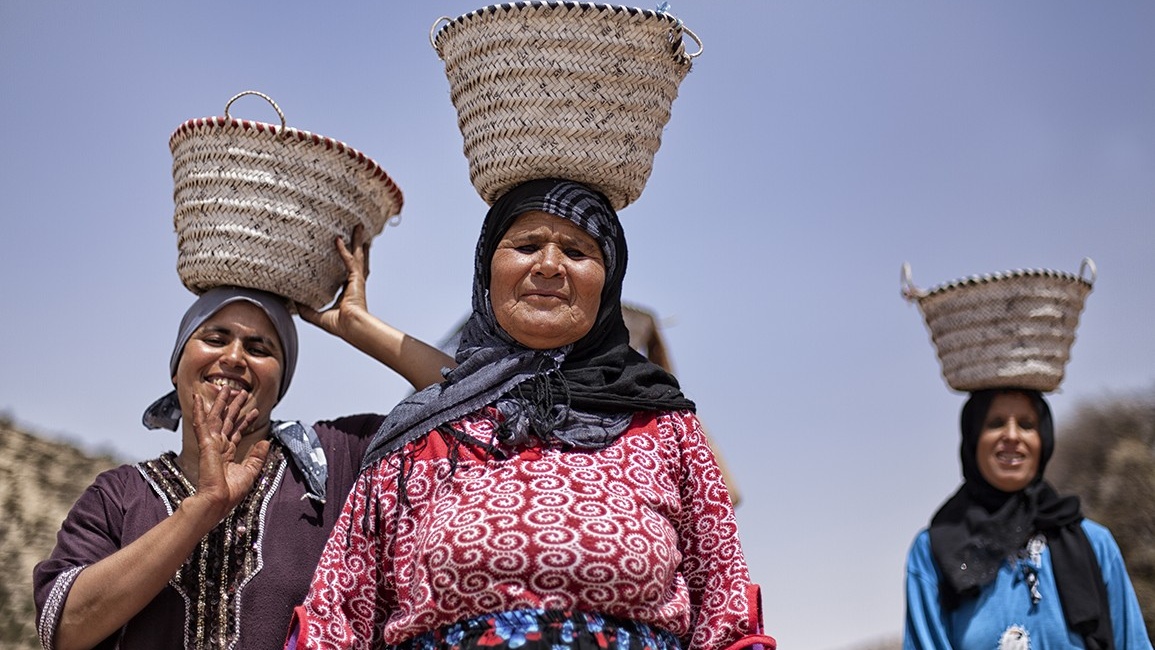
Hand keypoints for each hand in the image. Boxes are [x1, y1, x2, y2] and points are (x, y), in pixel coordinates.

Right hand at [189, 388, 267, 517]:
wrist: (218, 501)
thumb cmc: (230, 493)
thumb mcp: (250, 472)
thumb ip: (257, 456)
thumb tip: (265, 441)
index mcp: (227, 454)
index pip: (237, 432)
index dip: (245, 420)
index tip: (254, 411)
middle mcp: (218, 447)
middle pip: (226, 421)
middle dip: (234, 406)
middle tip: (240, 392)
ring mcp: (211, 444)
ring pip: (215, 417)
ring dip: (220, 402)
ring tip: (226, 388)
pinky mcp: (205, 444)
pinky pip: (201, 423)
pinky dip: (198, 410)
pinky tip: (197, 399)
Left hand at [298, 224, 370, 339]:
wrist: (351, 327)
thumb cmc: (340, 326)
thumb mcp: (316, 316)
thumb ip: (306, 309)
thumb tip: (292, 302)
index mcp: (347, 291)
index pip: (348, 272)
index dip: (347, 261)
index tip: (344, 251)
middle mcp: (354, 283)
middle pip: (357, 259)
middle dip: (358, 246)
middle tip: (357, 232)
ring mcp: (357, 280)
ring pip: (358, 255)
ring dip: (358, 241)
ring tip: (358, 228)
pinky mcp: (356, 279)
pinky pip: (349, 260)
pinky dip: (343, 250)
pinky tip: (338, 239)